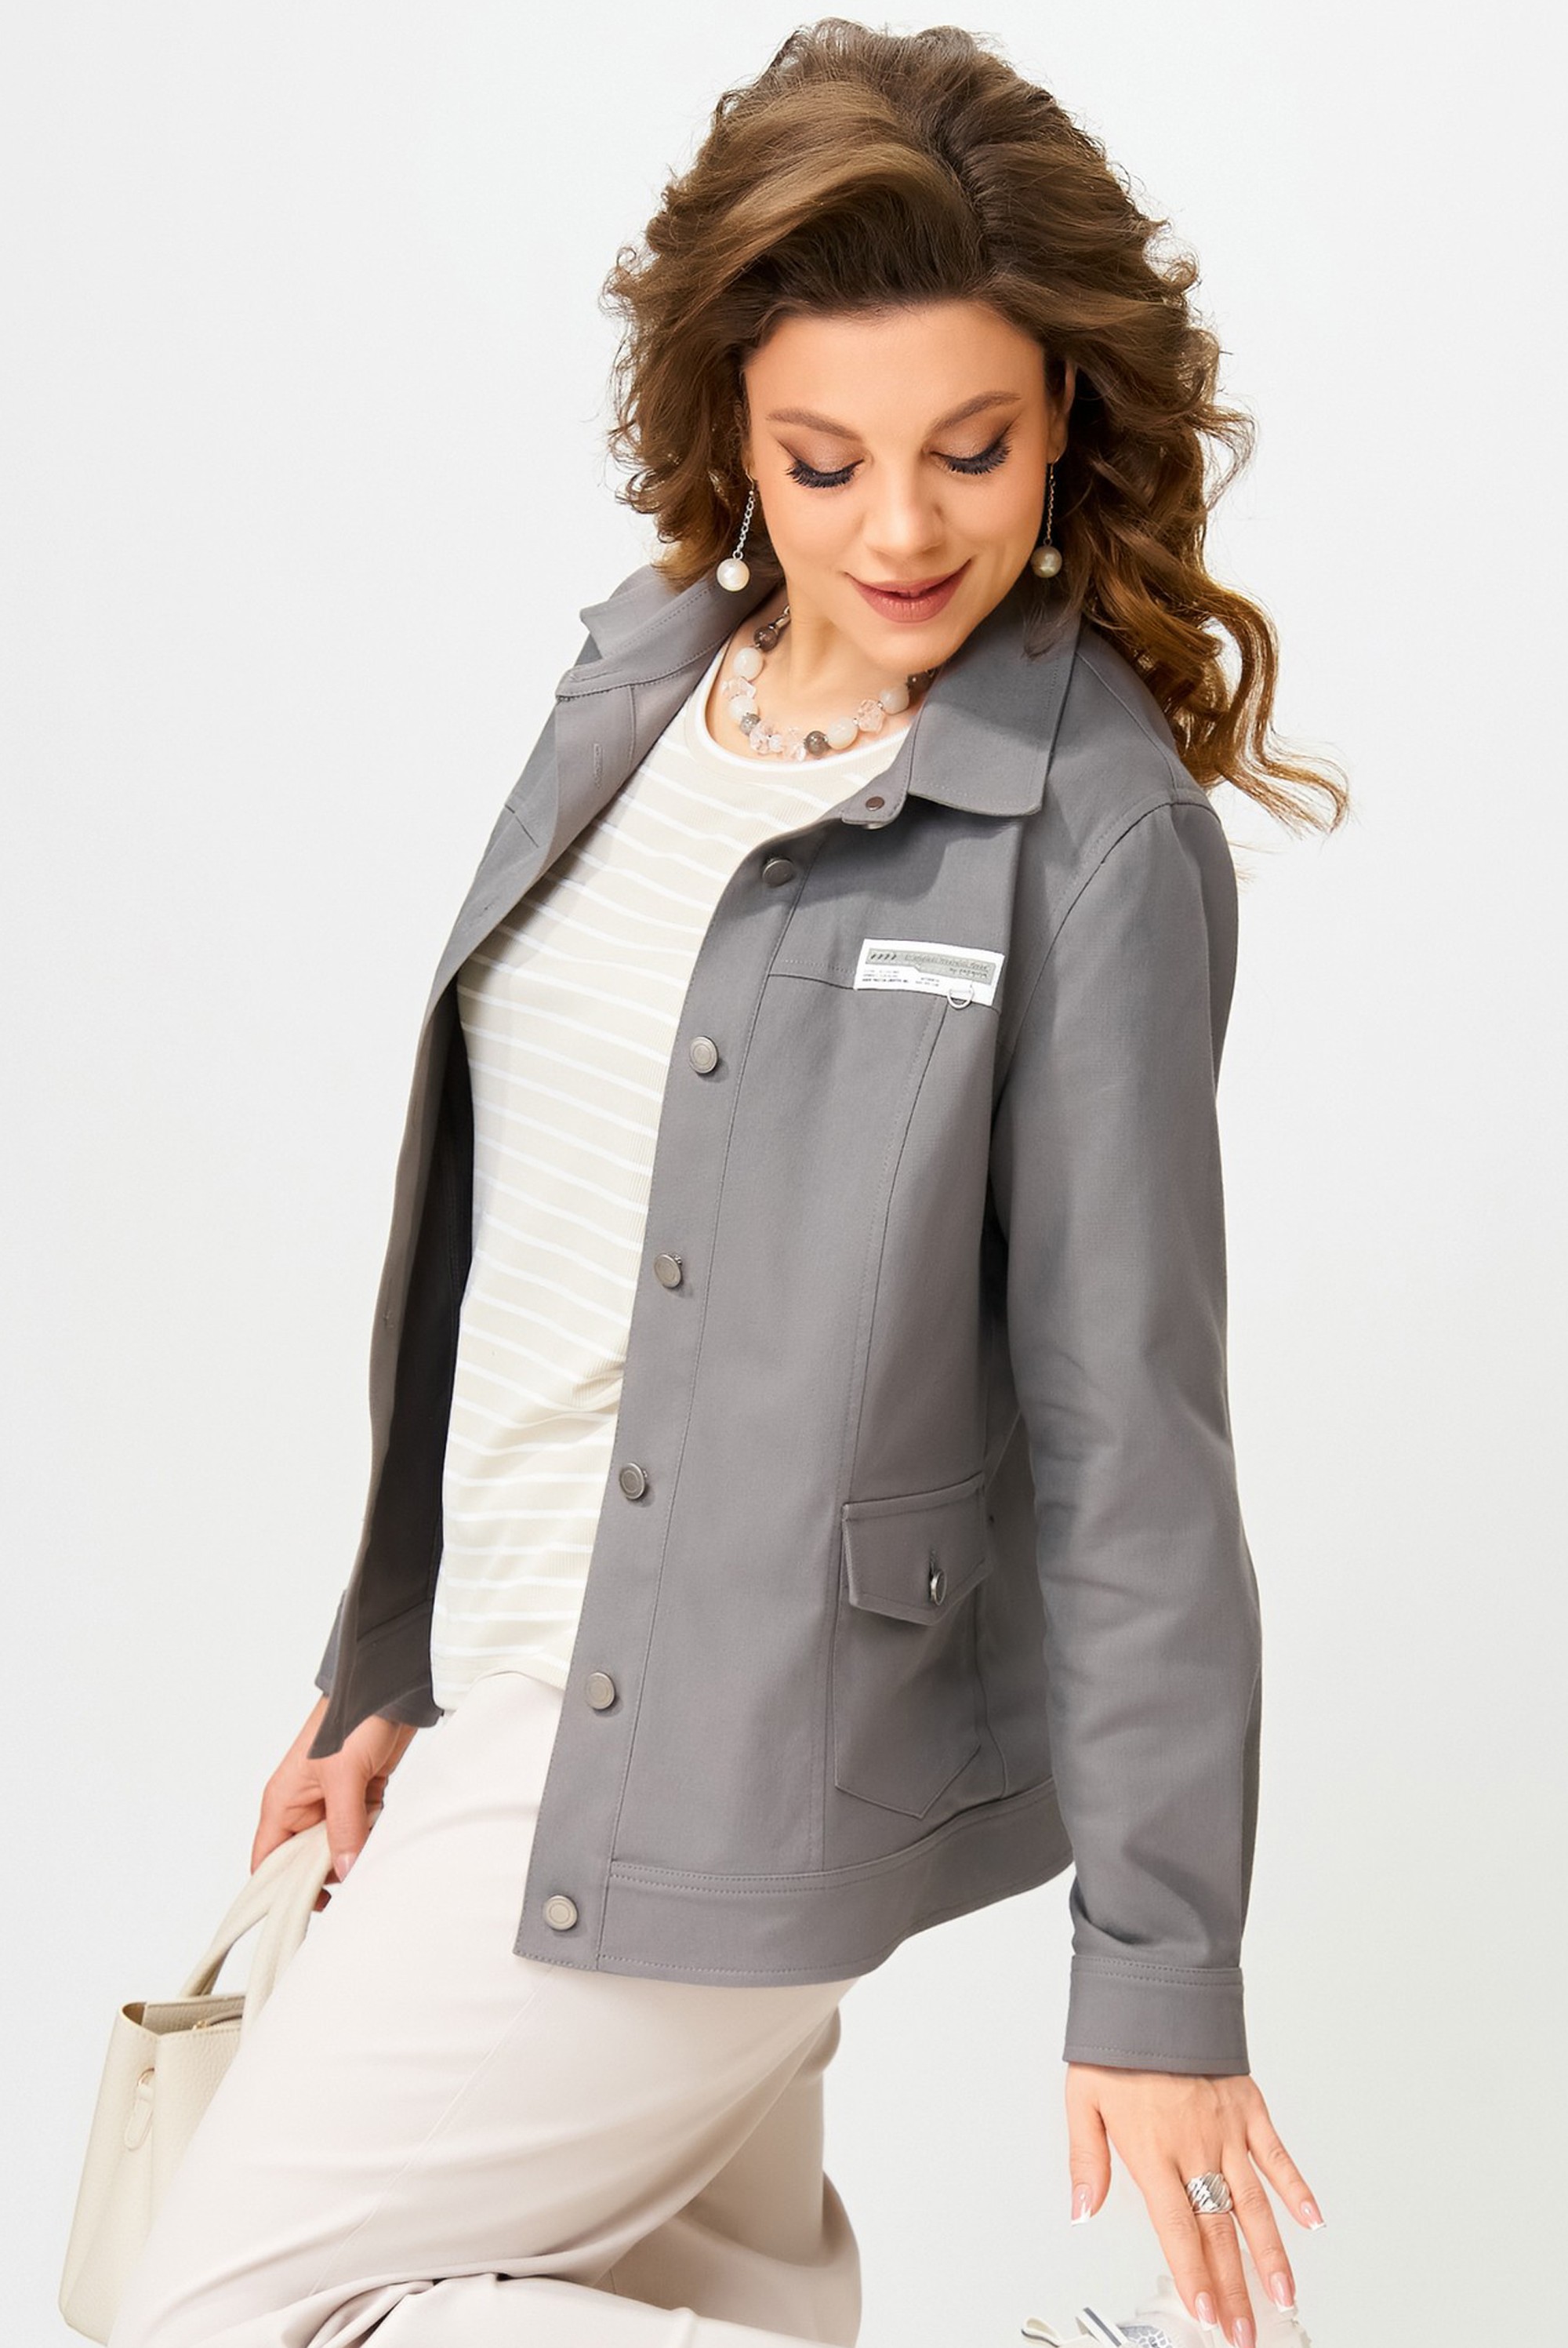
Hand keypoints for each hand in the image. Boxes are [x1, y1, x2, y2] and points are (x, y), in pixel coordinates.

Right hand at [252, 1696, 419, 1912]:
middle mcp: (303, 1807)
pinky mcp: (360, 1797)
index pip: (267, 1862)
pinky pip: (361, 1833)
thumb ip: (344, 1827)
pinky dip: (371, 1839)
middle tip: (349, 1890)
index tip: (304, 1911)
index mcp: (283, 1803)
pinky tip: (382, 1841)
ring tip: (368, 1863)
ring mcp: (332, 1803)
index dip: (278, 1890)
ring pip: (336, 1849)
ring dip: (353, 1856)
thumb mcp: (344, 1776)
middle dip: (324, 1877)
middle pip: (304, 1862)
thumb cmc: (352, 1718)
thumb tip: (345, 1872)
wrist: (389, 1686)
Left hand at [1066, 2063, 1321, 2344]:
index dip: (1194, 2276)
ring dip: (1270, 2255)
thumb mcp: (1082, 2098)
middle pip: (1218, 2230)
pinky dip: (1296, 2188)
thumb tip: (1080, 2209)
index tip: (1207, 2313)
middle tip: (1243, 2330)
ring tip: (1282, 2296)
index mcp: (1153, 2149)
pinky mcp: (1249, 2107)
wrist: (1154, 1987)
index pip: (1178, 2228)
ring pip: (1254, 2203)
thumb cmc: (1117, 2043)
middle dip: (1233, 2288)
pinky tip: (1312, 2220)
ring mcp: (1227, 2128)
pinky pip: (1277, 2154)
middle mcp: (1195, 2145)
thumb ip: (1085, 2160)